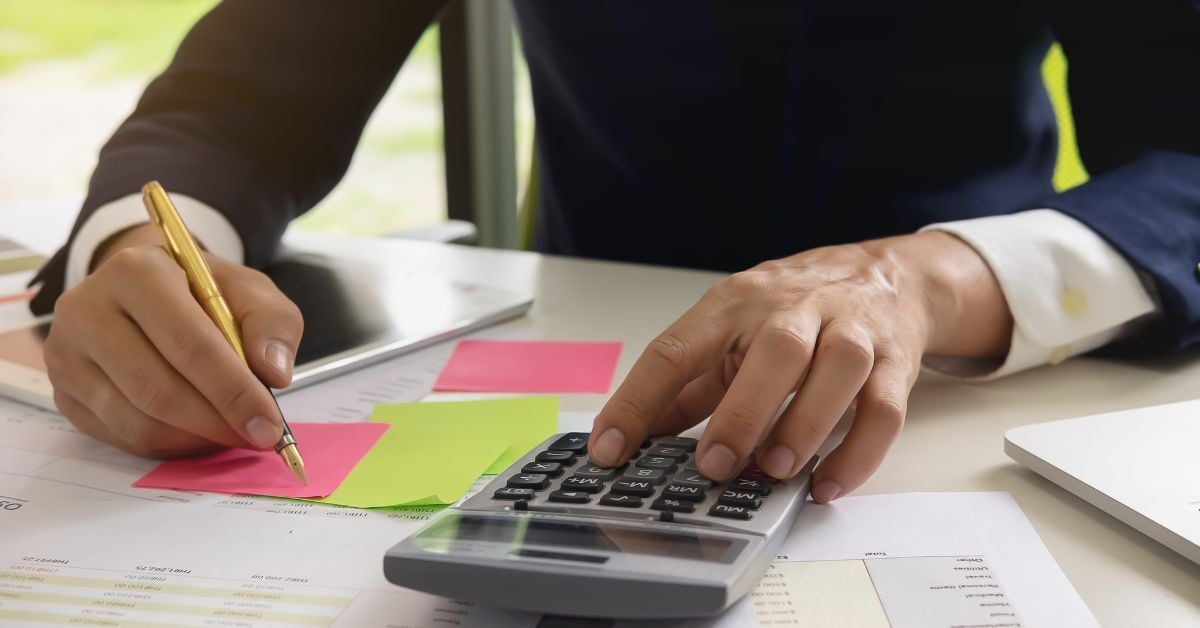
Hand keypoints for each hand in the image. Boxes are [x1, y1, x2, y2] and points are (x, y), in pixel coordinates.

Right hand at [44, 223, 303, 457]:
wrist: (150, 292)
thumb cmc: (204, 293)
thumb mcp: (250, 292)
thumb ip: (272, 324)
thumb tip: (274, 373)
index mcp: (137, 271)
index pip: (189, 343)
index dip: (233, 390)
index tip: (269, 424)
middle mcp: (88, 309)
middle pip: (159, 388)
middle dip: (217, 422)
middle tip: (258, 437)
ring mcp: (67, 354)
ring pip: (138, 420)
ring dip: (195, 437)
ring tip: (232, 432)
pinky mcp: (64, 392)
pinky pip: (122, 436)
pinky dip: (169, 444)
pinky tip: (198, 432)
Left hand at [588, 232, 1011, 501]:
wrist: (887, 275)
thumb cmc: (795, 308)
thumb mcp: (729, 329)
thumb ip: (688, 384)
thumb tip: (632, 437)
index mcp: (735, 303)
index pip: (676, 348)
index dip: (638, 400)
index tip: (609, 449)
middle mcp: (794, 310)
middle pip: (774, 352)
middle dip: (742, 412)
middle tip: (714, 466)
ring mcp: (850, 331)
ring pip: (837, 372)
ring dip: (805, 424)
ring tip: (777, 470)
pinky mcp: (893, 362)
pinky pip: (883, 409)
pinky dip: (858, 453)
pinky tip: (828, 485)